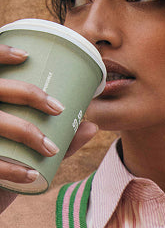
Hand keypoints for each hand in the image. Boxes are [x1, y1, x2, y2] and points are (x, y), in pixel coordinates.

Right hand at [0, 44, 97, 187]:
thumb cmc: (11, 163)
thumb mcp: (33, 150)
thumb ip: (61, 140)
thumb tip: (93, 126)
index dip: (0, 53)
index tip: (27, 56)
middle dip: (29, 94)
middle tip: (58, 108)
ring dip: (26, 131)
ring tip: (51, 148)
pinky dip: (13, 170)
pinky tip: (32, 174)